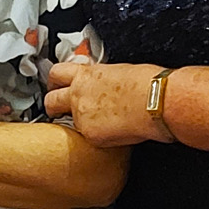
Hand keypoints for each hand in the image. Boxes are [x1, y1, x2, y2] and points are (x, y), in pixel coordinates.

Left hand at [43, 61, 161, 147]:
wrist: (157, 101)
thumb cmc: (148, 84)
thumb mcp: (119, 71)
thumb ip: (102, 80)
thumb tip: (102, 85)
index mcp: (87, 75)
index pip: (57, 73)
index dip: (54, 81)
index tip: (55, 85)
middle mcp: (79, 94)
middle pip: (50, 100)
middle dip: (52, 106)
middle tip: (57, 110)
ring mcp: (82, 116)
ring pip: (69, 122)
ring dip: (78, 123)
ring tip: (99, 123)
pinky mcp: (91, 135)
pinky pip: (88, 137)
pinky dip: (97, 136)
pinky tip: (113, 131)